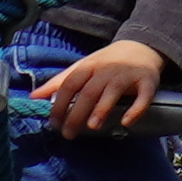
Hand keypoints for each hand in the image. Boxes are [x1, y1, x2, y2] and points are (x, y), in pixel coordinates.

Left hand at [38, 37, 168, 135]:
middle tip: (69, 134)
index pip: (70, 84)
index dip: (60, 104)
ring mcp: (128, 74)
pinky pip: (143, 95)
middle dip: (77, 113)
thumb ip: (59, 82)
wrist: (142, 46)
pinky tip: (126, 122)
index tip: (54, 123)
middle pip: (89, 91)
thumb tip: (33, 97)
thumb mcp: (83, 67)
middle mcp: (108, 69)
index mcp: (89, 66)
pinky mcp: (148, 81)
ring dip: (102, 109)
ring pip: (113, 91)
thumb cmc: (107, 62)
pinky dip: (136, 109)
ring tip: (93, 126)